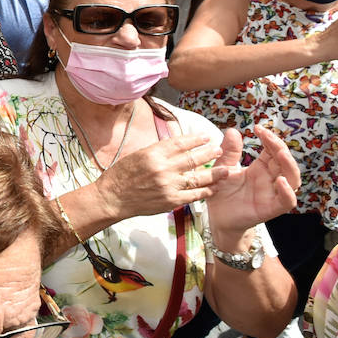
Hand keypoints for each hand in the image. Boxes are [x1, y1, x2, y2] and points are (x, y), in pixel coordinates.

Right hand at [98, 131, 227, 220]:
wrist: (112, 198)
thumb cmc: (122, 174)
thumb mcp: (138, 154)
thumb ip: (159, 150)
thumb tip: (179, 145)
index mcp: (154, 153)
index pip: (181, 143)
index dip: (196, 139)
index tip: (206, 137)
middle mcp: (163, 168)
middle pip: (193, 158)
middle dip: (209, 153)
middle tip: (218, 150)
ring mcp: (168, 185)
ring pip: (198, 177)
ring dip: (214, 172)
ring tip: (225, 169)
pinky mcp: (170, 200)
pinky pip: (194, 195)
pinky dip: (206, 191)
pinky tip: (214, 187)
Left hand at [205, 127, 299, 238]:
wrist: (217, 218)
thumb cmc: (222, 193)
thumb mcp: (223, 169)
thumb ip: (229, 153)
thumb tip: (233, 130)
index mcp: (260, 168)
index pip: (272, 150)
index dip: (269, 138)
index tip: (258, 128)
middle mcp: (270, 179)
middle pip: (284, 161)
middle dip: (279, 146)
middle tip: (267, 136)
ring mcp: (273, 194)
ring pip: (292, 179)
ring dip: (289, 165)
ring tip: (279, 153)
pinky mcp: (271, 209)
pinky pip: (287, 201)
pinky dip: (287, 192)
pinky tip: (280, 181)